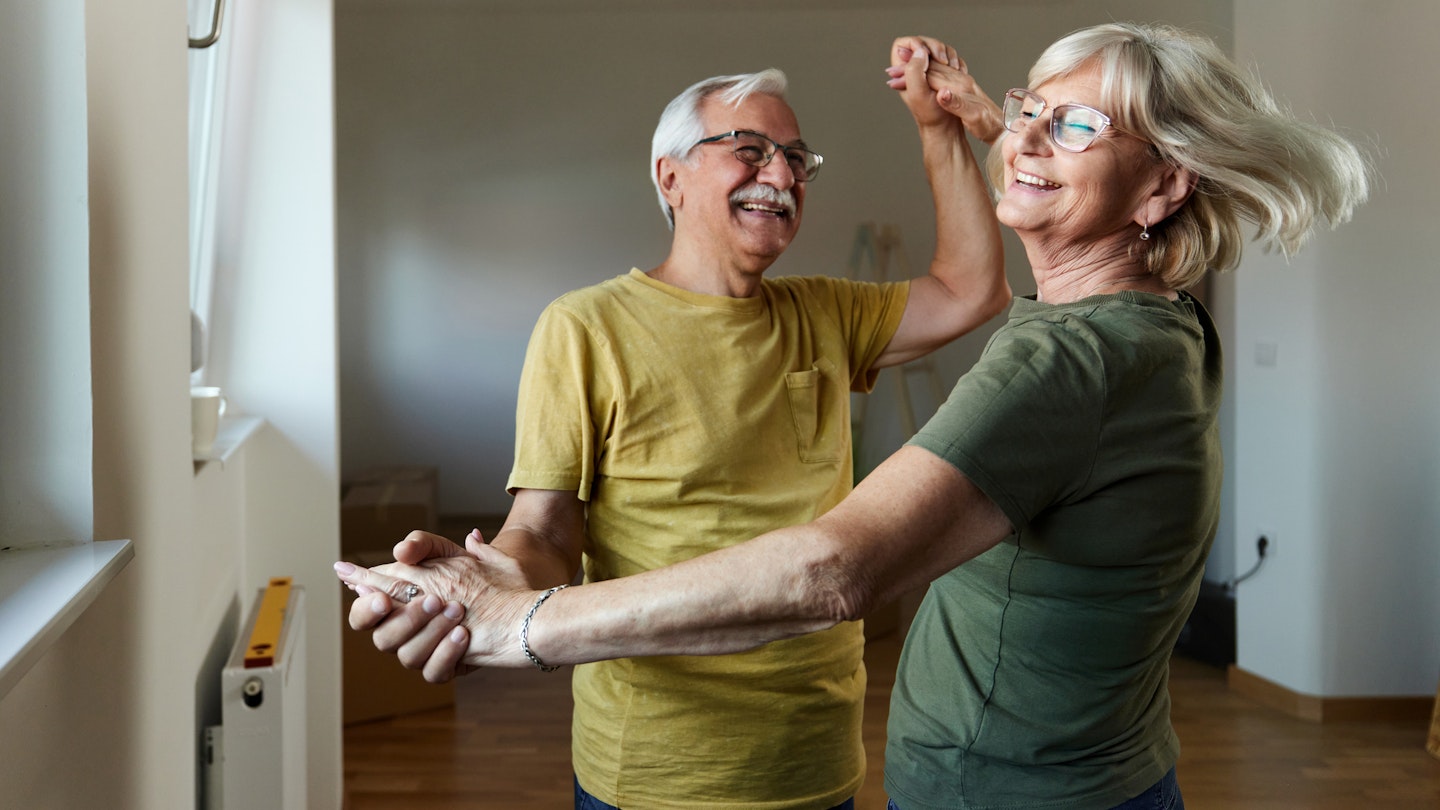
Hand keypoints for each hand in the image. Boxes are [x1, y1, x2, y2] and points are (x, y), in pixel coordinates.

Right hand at [334, 529, 541, 680]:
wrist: (516, 596)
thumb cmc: (477, 571)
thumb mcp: (449, 550)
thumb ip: (422, 544)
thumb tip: (401, 551)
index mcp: (398, 601)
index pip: (366, 608)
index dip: (365, 605)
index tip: (379, 595)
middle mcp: (407, 630)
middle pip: (380, 638)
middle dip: (404, 619)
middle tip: (432, 600)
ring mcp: (426, 650)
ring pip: (407, 656)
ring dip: (429, 632)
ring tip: (457, 611)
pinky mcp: (449, 666)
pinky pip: (434, 673)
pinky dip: (446, 654)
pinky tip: (463, 635)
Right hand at [885, 36, 1002, 143]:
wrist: (1004, 127)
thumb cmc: (989, 126)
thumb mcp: (974, 117)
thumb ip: (957, 104)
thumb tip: (941, 93)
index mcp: (960, 87)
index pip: (930, 77)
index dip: (911, 76)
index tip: (893, 79)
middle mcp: (961, 81)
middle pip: (931, 70)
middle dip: (909, 69)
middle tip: (889, 73)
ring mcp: (963, 83)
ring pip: (935, 71)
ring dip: (916, 70)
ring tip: (899, 70)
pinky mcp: (964, 87)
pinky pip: (943, 76)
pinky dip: (928, 74)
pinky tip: (921, 75)